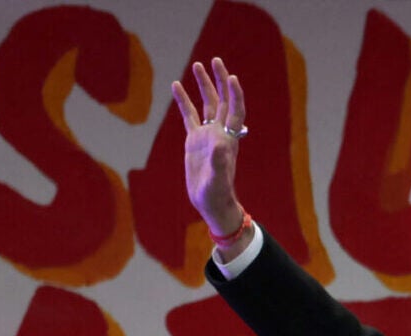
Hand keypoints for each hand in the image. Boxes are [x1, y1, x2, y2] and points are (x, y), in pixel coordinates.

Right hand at [169, 58, 249, 248]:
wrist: (210, 202)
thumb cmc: (217, 194)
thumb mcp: (217, 180)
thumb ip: (219, 163)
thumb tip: (220, 145)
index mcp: (228, 139)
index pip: (235, 111)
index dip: (235, 95)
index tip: (232, 78)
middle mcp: (219, 133)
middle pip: (222, 101)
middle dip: (219, 81)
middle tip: (216, 60)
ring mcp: (207, 134)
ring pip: (206, 104)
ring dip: (203, 85)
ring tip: (197, 64)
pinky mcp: (194, 140)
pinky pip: (189, 115)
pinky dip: (183, 100)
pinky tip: (175, 85)